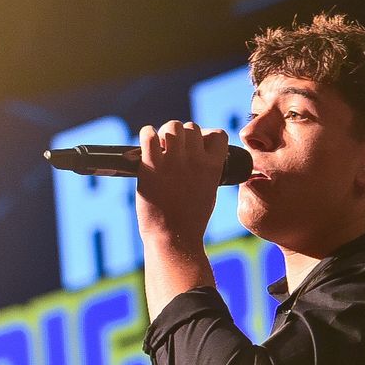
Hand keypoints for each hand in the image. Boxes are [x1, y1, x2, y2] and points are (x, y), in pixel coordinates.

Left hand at [135, 121, 228, 248]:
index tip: (197, 147)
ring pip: (172, 126)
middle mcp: (196, 160)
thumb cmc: (190, 220)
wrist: (174, 238)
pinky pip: (149, 135)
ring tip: (160, 147)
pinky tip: (146, 143)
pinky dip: (146, 134)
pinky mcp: (152, 165)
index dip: (206, 136)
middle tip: (173, 149)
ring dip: (165, 133)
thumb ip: (206, 172)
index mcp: (214, 166)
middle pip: (191, 127)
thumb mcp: (209, 192)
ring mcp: (174, 161)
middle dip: (182, 135)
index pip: (218, 134)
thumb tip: (196, 158)